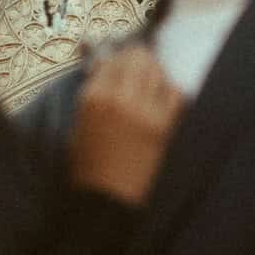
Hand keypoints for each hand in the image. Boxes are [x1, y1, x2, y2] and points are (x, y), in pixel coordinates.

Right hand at [69, 44, 185, 206]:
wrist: (106, 198)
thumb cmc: (88, 164)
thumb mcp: (80, 123)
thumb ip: (93, 91)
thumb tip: (103, 64)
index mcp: (93, 97)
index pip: (111, 59)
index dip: (118, 55)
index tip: (123, 57)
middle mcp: (118, 98)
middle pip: (136, 58)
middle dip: (138, 56)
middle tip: (140, 59)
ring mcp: (143, 111)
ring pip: (156, 70)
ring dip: (154, 70)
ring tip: (151, 76)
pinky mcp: (163, 125)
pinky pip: (174, 93)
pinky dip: (171, 89)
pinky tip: (164, 95)